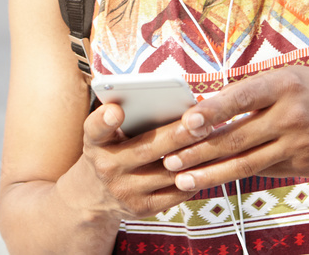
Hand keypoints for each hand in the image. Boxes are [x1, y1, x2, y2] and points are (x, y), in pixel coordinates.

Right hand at [73, 102, 211, 220]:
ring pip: (167, 173)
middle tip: (200, 122)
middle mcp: (107, 167)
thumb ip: (127, 117)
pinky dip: (195, 177)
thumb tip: (167, 101)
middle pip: (145, 149)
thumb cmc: (112, 149)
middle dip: (175, 135)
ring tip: (212, 138)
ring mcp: (125, 191)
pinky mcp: (142, 208)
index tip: (117, 110)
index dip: (104, 120)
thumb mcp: (107, 133)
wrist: (96, 195)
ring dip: (193, 156)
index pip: (95, 129)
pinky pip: (175, 193)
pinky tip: (209, 162)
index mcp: (96, 142)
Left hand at [161, 66, 308, 191]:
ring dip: (210, 173)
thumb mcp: (288, 76)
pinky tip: (213, 177)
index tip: (187, 122)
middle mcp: (291, 115)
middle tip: (170, 158)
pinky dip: (235, 173)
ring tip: (182, 177)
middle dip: (199, 151)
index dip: (212, 111)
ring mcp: (298, 144)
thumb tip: (207, 108)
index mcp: (284, 84)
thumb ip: (252, 91)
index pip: (241, 98)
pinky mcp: (302, 165)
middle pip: (236, 137)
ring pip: (245, 163)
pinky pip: (262, 169)